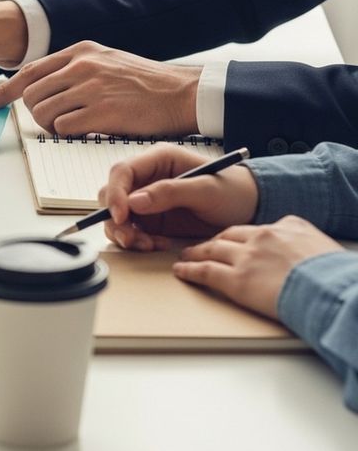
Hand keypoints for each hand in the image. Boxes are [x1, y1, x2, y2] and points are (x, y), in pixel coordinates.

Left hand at [0, 41, 201, 135]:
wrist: (180, 93)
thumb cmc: (143, 82)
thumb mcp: (105, 60)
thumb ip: (74, 68)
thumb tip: (42, 85)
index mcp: (80, 51)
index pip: (30, 71)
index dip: (6, 90)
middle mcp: (81, 66)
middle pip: (32, 94)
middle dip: (35, 112)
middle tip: (53, 120)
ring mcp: (90, 89)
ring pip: (43, 112)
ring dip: (50, 125)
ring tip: (73, 125)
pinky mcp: (99, 112)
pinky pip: (62, 128)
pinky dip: (66, 133)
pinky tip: (84, 130)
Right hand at [98, 144, 258, 251]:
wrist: (250, 209)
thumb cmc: (234, 191)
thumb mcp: (207, 190)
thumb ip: (171, 192)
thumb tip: (134, 201)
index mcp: (159, 159)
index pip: (122, 172)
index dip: (116, 194)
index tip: (122, 216)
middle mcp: (147, 177)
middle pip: (111, 194)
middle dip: (116, 219)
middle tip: (131, 238)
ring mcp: (147, 199)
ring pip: (117, 216)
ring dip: (126, 233)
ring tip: (147, 245)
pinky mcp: (151, 218)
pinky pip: (131, 230)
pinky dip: (137, 241)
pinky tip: (156, 245)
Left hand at [174, 216, 343, 318]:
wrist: (333, 290)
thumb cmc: (335, 276)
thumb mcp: (324, 247)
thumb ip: (305, 245)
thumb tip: (304, 254)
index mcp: (287, 226)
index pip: (255, 229)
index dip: (239, 236)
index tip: (232, 240)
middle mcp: (263, 236)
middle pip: (229, 236)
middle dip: (213, 241)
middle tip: (202, 246)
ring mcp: (247, 257)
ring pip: (212, 251)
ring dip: (196, 253)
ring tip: (186, 256)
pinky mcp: (237, 280)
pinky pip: (205, 272)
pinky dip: (190, 271)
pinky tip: (181, 271)